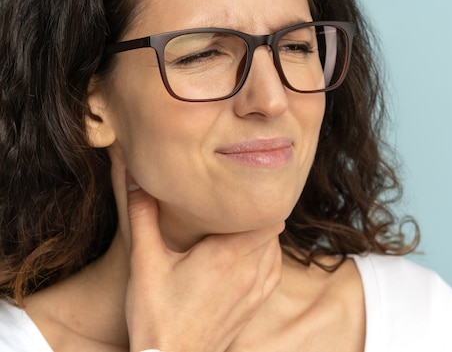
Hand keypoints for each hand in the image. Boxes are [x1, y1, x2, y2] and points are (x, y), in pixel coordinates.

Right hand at [120, 173, 283, 351]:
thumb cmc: (155, 315)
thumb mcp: (145, 262)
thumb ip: (142, 216)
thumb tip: (134, 178)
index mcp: (226, 255)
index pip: (267, 217)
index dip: (258, 201)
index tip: (242, 192)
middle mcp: (248, 271)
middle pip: (272, 229)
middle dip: (257, 215)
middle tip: (236, 206)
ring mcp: (255, 290)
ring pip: (275, 248)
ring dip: (263, 236)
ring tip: (239, 228)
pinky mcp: (255, 305)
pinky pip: (274, 269)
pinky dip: (267, 257)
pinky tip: (247, 254)